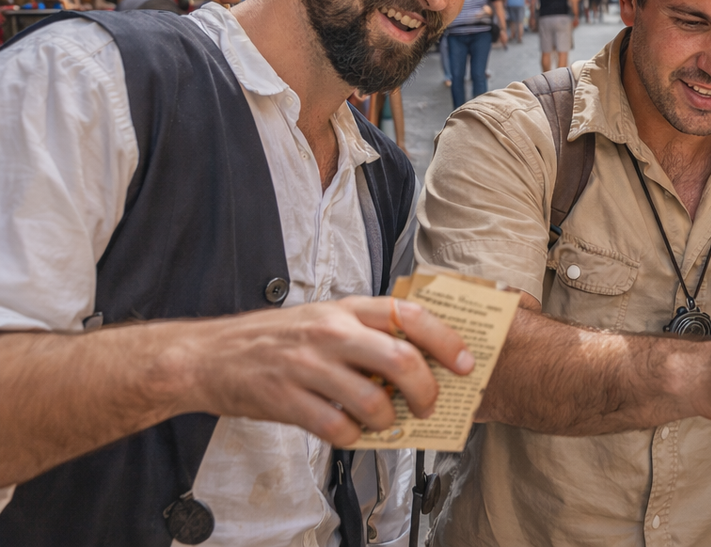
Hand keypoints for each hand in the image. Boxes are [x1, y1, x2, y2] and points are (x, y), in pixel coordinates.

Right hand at [185, 296, 473, 446]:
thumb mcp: (325, 317)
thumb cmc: (275, 339)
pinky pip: (338, 428)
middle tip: (428, 405)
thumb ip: (367, 331)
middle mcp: (332, 332)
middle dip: (427, 390)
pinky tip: (349, 431)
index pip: (412, 316)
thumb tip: (420, 358)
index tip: (466, 363)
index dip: (447, 341)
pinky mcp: (287, 400)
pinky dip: (353, 437)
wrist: (208, 356)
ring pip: (373, 401)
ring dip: (388, 420)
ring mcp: (309, 367)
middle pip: (402, 360)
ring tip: (383, 422)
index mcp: (347, 308)